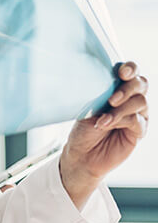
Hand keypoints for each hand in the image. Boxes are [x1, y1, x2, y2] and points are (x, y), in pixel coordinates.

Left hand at [59, 62, 148, 208]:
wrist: (80, 154)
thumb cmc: (82, 129)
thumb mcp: (87, 107)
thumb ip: (98, 94)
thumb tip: (97, 79)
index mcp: (118, 89)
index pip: (132, 72)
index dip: (130, 68)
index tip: (121, 72)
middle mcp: (131, 100)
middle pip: (141, 84)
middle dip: (128, 88)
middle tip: (111, 98)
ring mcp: (137, 115)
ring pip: (140, 102)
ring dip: (120, 109)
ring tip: (102, 119)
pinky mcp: (138, 131)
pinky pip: (137, 120)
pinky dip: (120, 121)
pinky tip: (104, 125)